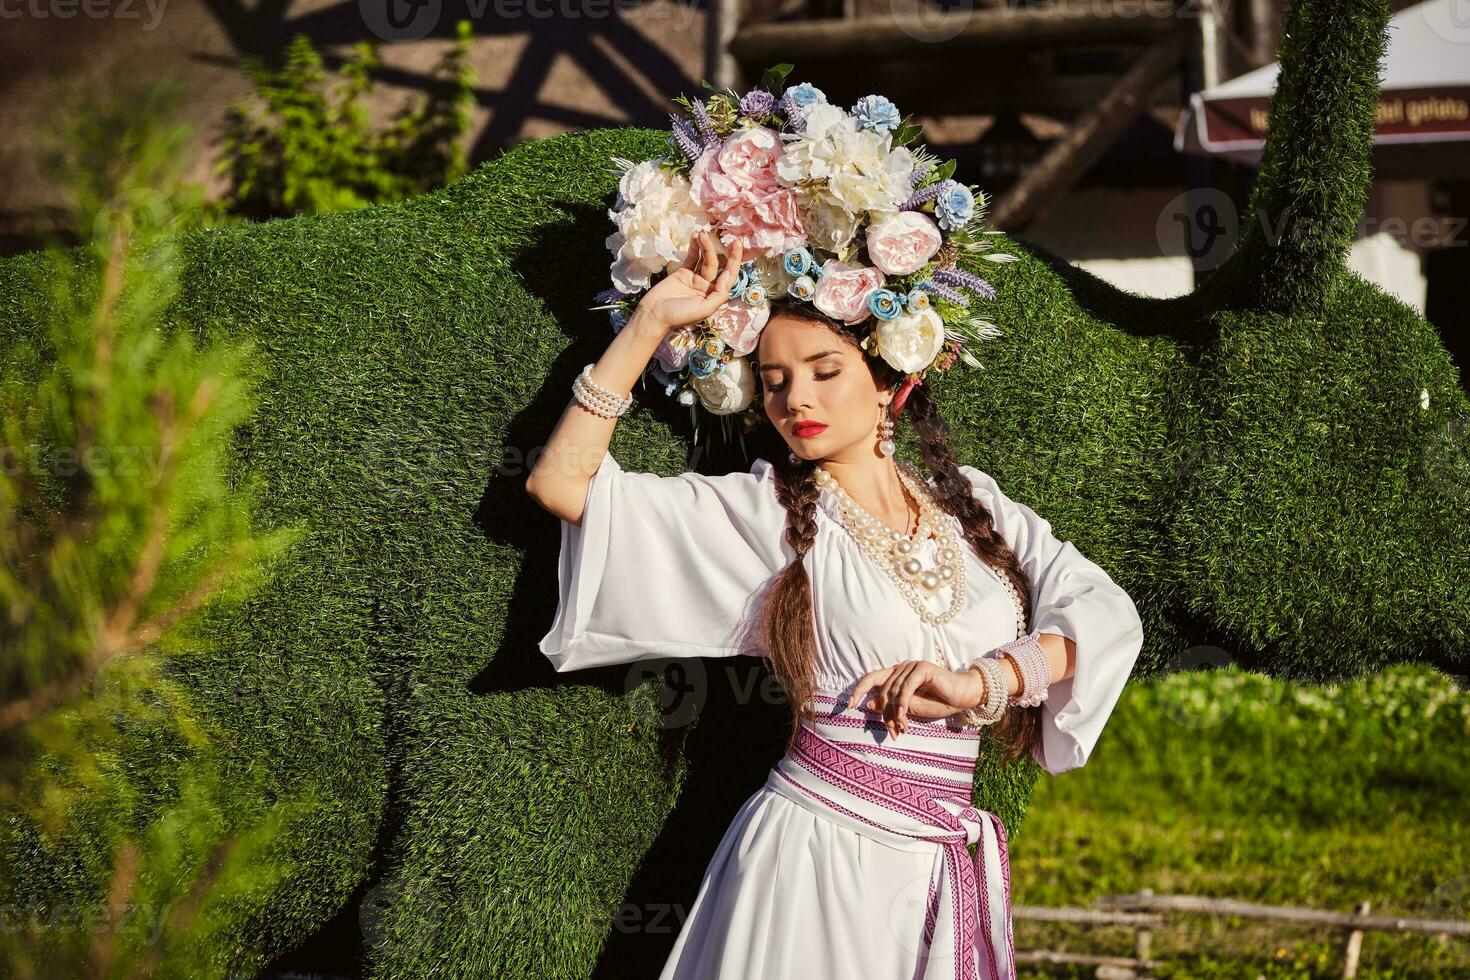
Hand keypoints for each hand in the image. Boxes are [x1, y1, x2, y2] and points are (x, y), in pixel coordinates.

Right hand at [634, 230, 743, 332]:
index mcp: (714, 296)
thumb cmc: (680, 316)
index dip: (735, 261)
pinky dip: (694, 248)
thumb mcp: (705, 310)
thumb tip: (727, 274)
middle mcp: (707, 286)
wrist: (654, 314)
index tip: (736, 246)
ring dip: (706, 246)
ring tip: (703, 234)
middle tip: (733, 239)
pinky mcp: (682, 273)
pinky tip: (695, 237)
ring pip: (705, 259)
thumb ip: (719, 294)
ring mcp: (695, 278)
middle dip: (725, 252)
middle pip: (719, 265)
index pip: (729, 276)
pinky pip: (691, 258)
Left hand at [848, 661, 987, 739]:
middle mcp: (901, 668)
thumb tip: (868, 704)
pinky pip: (906, 688)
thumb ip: (892, 706)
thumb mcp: (910, 709)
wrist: (963, 698)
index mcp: (896, 675)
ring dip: (895, 713)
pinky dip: (903, 704)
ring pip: (893, 692)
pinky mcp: (922, 669)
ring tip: (902, 728)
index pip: (871, 679)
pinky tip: (904, 717)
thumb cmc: (938, 702)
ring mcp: (911, 666)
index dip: (858, 690)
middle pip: (882, 690)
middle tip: (892, 732)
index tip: (848, 706)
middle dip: (885, 714)